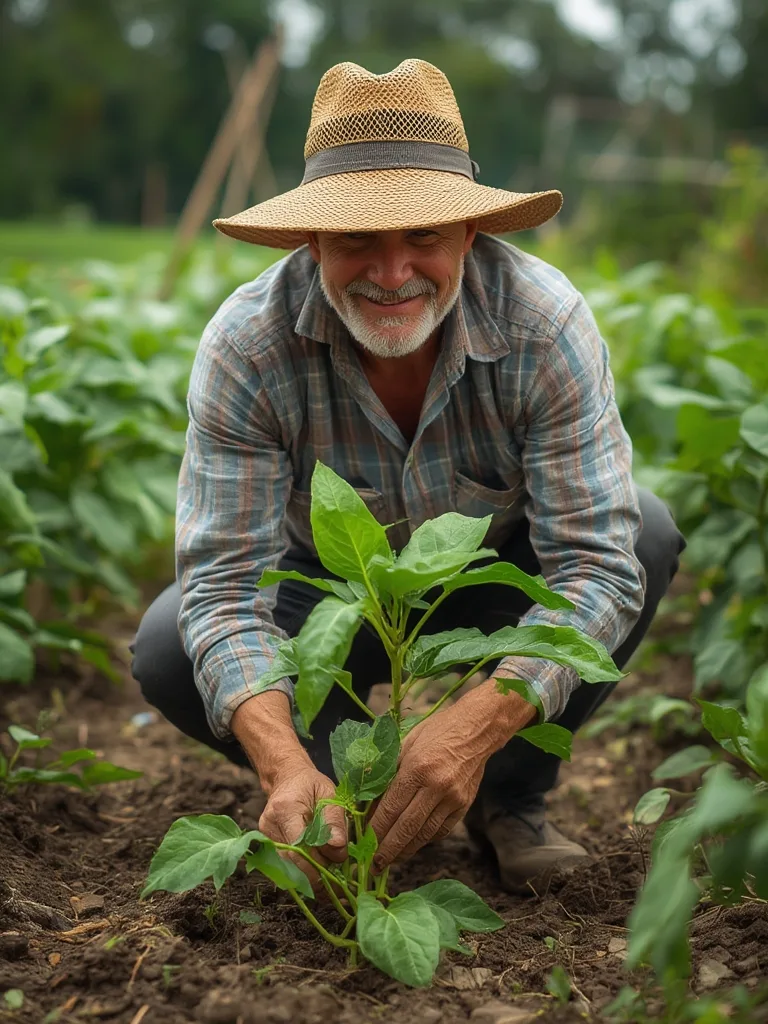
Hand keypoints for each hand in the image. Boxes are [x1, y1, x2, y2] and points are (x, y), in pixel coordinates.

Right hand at [258, 762, 347, 890]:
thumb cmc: (310, 784)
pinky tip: (318, 868)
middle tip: (340, 876)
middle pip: (294, 860)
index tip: (338, 865)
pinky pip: (287, 864)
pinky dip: (304, 869)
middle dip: (318, 870)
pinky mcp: (267, 845)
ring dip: (312, 872)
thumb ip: (334, 820)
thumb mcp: (329, 794)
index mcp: (284, 808)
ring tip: (331, 871)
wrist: (287, 778)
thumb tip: (338, 848)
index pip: (300, 844)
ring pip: (290, 866)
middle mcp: (269, 825)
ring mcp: (265, 837)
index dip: (319, 860)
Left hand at [368, 681, 535, 870]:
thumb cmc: (435, 731)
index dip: (376, 830)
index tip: (364, 844)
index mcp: (417, 768)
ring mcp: (453, 799)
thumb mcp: (405, 742)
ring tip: (391, 860)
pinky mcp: (464, 805)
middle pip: (407, 827)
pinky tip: (413, 844)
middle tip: (374, 865)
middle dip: (388, 849)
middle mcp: (436, 786)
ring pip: (425, 834)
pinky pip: (441, 830)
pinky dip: (425, 840)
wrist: (476, 730)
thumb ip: (386, 771)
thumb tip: (366, 800)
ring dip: (406, 850)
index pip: (391, 807)